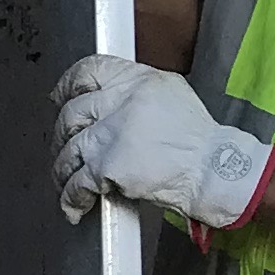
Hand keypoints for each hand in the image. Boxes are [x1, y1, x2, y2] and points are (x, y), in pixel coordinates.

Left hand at [51, 54, 274, 232]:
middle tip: (64, 143)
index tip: (59, 96)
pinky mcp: (107, 168)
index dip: (67, 85)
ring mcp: (111, 136)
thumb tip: (109, 94)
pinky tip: (73, 204)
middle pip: (71, 113)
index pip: (89, 71)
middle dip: (62, 133)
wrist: (214, 172)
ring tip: (66, 177)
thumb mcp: (171, 94)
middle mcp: (120, 103)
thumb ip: (136, 90)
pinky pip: (76, 183)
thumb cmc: (198, 139)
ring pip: (68, 150)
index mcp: (137, 81)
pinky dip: (70, 197)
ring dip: (63, 167)